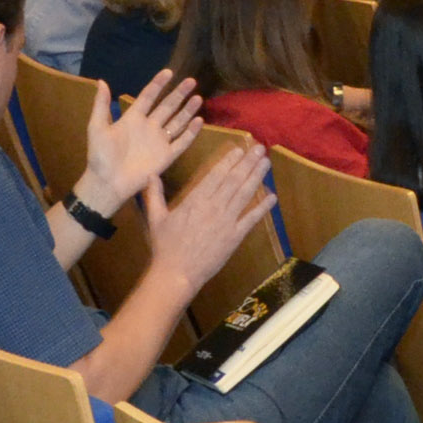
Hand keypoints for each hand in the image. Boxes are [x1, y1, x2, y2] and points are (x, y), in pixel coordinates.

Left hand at [80, 70, 202, 208]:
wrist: (107, 183)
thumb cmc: (100, 156)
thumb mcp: (97, 127)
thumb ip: (101, 105)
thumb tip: (101, 81)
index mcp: (133, 118)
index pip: (148, 97)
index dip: (158, 84)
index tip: (169, 72)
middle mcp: (149, 127)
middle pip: (167, 106)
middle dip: (179, 94)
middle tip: (191, 81)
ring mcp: (159, 141)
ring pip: (177, 122)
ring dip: (188, 110)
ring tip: (198, 98)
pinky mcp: (167, 156)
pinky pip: (182, 142)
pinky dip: (191, 132)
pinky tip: (199, 121)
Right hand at [147, 142, 271, 295]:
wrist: (176, 273)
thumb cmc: (165, 246)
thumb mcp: (155, 218)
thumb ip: (154, 195)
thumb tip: (150, 175)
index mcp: (195, 200)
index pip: (216, 175)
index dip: (229, 161)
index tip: (239, 149)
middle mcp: (213, 207)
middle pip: (234, 180)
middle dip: (247, 163)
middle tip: (259, 148)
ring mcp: (226, 222)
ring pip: (244, 194)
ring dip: (256, 177)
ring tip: (266, 163)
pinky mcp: (234, 237)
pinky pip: (251, 219)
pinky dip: (262, 207)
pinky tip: (272, 196)